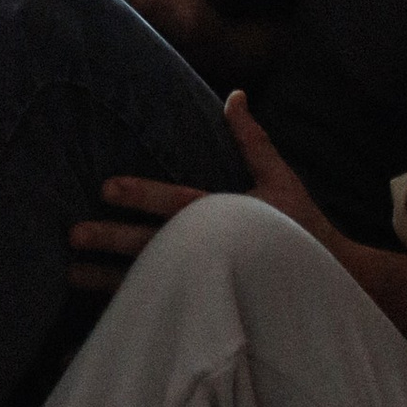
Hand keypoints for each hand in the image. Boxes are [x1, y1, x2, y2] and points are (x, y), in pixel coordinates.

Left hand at [67, 92, 342, 294]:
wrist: (336, 287)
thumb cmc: (305, 231)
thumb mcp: (282, 180)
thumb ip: (252, 140)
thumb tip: (234, 94)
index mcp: (228, 218)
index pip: (178, 204)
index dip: (142, 195)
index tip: (105, 188)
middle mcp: (214, 253)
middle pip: (155, 247)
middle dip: (112, 241)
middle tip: (73, 234)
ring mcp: (211, 286)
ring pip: (151, 283)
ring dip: (108, 280)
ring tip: (71, 274)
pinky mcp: (209, 309)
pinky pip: (164, 312)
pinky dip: (132, 311)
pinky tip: (103, 312)